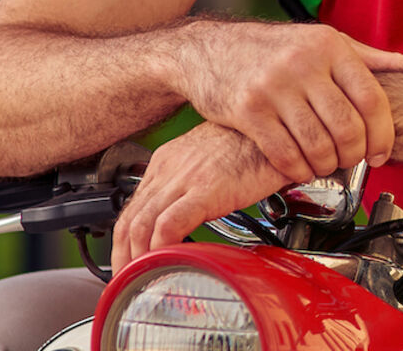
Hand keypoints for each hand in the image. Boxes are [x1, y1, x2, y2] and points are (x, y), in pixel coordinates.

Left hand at [112, 121, 285, 268]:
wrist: (279, 122)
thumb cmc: (256, 141)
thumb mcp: (215, 159)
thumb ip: (199, 183)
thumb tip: (197, 211)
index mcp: (169, 161)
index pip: (133, 208)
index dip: (126, 239)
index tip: (132, 259)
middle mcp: (170, 168)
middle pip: (129, 220)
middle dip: (123, 255)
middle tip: (129, 279)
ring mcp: (185, 178)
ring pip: (141, 225)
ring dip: (138, 258)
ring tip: (145, 280)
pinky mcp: (207, 189)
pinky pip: (169, 224)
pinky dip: (161, 248)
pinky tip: (168, 263)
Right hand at [172, 21, 402, 182]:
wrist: (208, 50)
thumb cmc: (276, 49)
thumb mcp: (328, 42)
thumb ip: (376, 60)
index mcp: (331, 47)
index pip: (372, 98)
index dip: (383, 134)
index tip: (381, 153)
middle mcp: (304, 64)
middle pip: (347, 127)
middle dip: (354, 154)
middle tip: (351, 162)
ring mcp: (274, 87)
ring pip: (317, 145)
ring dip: (326, 166)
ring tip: (325, 165)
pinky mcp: (248, 110)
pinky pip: (284, 154)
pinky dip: (297, 169)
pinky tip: (299, 167)